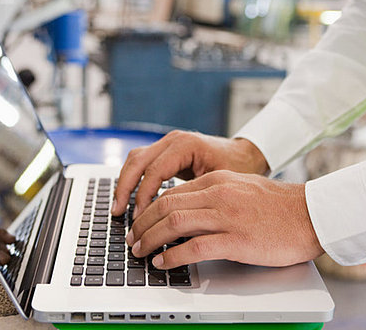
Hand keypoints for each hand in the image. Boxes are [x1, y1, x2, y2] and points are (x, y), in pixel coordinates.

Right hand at [112, 130, 268, 216]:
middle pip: (137, 161)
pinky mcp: (165, 151)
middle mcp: (173, 140)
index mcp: (186, 145)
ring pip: (135, 160)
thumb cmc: (239, 169)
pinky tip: (130, 201)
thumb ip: (197, 199)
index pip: (154, 170)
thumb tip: (174, 224)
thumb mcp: (221, 184)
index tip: (139, 217)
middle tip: (118, 213)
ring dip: (124, 184)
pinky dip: (133, 180)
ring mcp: (168, 143)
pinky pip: (142, 163)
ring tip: (119, 209)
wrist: (246, 154)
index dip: (143, 195)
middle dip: (125, 188)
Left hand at [125, 170, 322, 268]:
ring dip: (150, 239)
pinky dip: (173, 256)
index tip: (139, 223)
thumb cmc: (278, 206)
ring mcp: (226, 216)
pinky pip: (194, 246)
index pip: (171, 194)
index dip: (149, 210)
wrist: (311, 215)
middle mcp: (217, 194)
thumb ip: (214, 195)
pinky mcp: (236, 240)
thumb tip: (187, 210)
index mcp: (217, 181)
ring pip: (174, 223)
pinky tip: (163, 263)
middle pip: (166, 206)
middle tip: (132, 239)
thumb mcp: (241, 188)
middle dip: (142, 224)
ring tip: (140, 252)